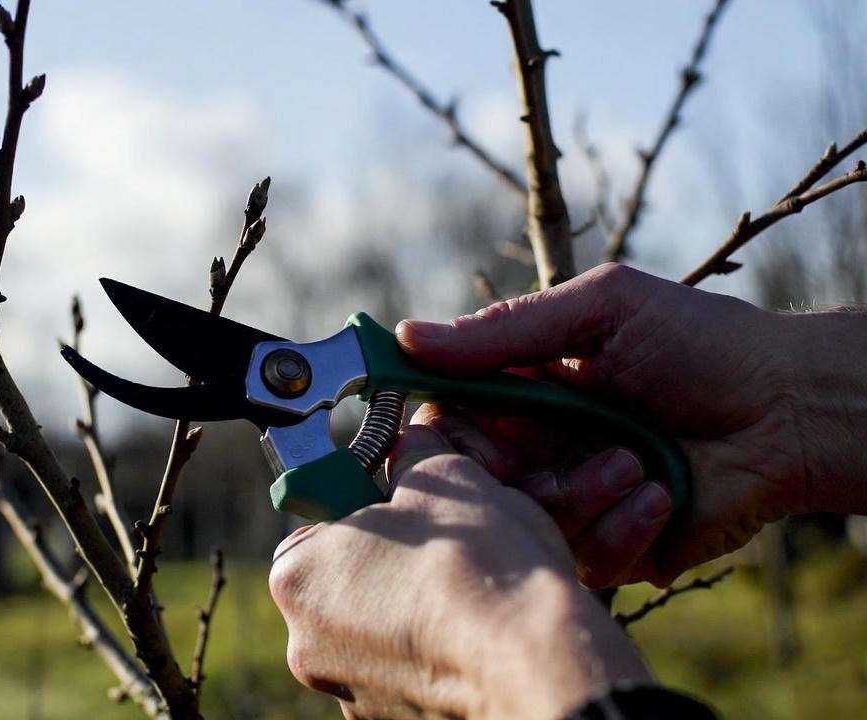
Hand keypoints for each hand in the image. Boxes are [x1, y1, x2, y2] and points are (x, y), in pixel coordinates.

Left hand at [270, 414, 652, 719]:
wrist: (536, 664)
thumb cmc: (479, 565)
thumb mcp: (447, 475)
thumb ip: (415, 455)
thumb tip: (415, 442)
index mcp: (297, 575)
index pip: (320, 520)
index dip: (369, 503)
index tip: (409, 504)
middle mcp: (306, 642)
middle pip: (348, 578)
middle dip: (393, 559)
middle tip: (448, 547)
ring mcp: (348, 690)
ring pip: (380, 628)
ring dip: (415, 608)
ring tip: (471, 592)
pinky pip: (410, 670)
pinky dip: (436, 651)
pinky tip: (477, 633)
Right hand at [396, 262, 862, 586]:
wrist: (791, 410)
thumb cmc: (703, 345)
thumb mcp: (599, 311)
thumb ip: (504, 330)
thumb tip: (406, 336)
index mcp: (530, 389)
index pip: (453, 412)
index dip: (441, 422)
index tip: (437, 423)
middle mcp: (543, 447)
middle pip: (477, 477)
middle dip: (507, 464)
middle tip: (535, 449)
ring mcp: (577, 498)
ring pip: (525, 521)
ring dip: (575, 491)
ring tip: (633, 461)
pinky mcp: (615, 547)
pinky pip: (582, 557)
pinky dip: (618, 524)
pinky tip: (657, 492)